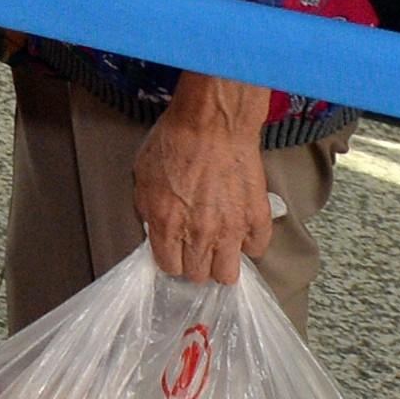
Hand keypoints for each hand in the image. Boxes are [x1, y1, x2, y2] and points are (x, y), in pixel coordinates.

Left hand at [132, 81, 273, 285]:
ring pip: (228, 274)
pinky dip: (249, 243)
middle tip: (195, 248)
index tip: (173, 251)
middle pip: (198, 275)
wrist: (212, 123)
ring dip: (221, 263)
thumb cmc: (174, 142)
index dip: (170, 259)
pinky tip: (240, 229)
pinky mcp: (257, 219)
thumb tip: (154, 229)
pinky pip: (256, 248)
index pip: (169, 267)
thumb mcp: (142, 177)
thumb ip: (148, 210)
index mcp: (166, 225)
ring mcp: (231, 230)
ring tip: (218, 249)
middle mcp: (199, 235)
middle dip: (194, 263)